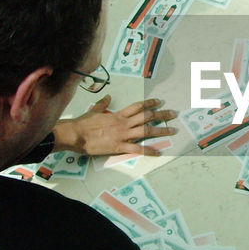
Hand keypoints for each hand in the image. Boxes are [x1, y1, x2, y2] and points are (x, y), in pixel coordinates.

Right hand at [52, 96, 176, 156]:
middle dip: (162, 114)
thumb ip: (103, 104)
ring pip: (146, 130)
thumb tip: (108, 97)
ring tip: (172, 130)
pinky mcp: (119, 147)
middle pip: (147, 117)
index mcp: (118, 114)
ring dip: (161, 130)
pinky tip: (158, 152)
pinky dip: (149, 150)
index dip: (150, 103)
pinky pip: (137, 149)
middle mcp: (123, 123)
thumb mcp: (94, 110)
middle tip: (173, 114)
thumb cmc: (83, 123)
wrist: (75, 134)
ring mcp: (123, 135)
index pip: (138, 106)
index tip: (159, 102)